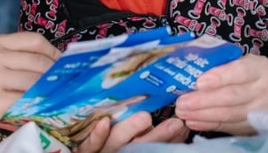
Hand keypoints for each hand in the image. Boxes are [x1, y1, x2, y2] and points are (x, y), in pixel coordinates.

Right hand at [0, 32, 59, 132]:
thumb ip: (16, 57)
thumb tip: (53, 63)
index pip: (33, 40)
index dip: (52, 51)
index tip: (62, 63)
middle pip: (37, 60)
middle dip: (54, 72)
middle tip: (64, 81)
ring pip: (34, 80)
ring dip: (47, 89)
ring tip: (54, 94)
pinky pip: (25, 98)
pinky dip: (36, 102)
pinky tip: (40, 105)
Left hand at [73, 113, 188, 152]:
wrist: (92, 151)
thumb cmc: (112, 144)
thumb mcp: (134, 142)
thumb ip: (156, 136)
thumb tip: (180, 125)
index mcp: (135, 149)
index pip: (155, 145)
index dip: (170, 138)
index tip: (182, 126)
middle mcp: (122, 151)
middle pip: (141, 145)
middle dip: (158, 135)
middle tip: (173, 124)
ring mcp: (104, 150)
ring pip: (118, 141)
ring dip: (131, 129)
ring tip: (144, 117)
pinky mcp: (85, 150)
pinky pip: (91, 144)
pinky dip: (98, 134)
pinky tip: (104, 122)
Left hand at [173, 54, 267, 134]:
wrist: (258, 88)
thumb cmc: (239, 70)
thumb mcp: (233, 59)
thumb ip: (214, 62)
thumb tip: (185, 68)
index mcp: (260, 68)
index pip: (240, 71)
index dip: (219, 77)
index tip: (198, 82)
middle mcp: (263, 90)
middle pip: (231, 96)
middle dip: (203, 100)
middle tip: (182, 101)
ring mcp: (258, 111)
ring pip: (228, 114)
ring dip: (202, 114)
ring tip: (182, 112)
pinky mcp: (250, 126)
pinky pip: (226, 126)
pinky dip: (207, 124)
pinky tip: (192, 121)